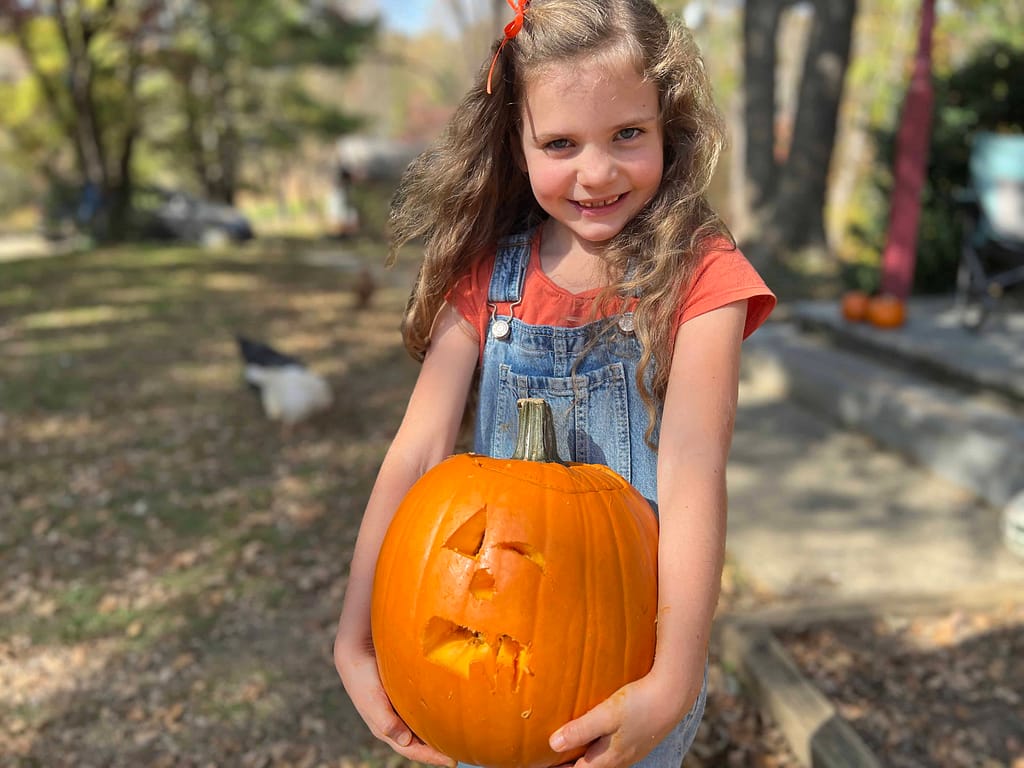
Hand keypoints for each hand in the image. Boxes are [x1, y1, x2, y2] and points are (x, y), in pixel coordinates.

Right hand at [334, 631, 454, 766]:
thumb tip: (404, 741)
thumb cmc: (362, 678)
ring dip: (437, 732)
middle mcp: (394, 722)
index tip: (452, 762)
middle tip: (460, 751)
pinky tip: (446, 710)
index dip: (431, 758)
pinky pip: (421, 708)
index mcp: (386, 729)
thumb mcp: (372, 702)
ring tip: (457, 735)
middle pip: (419, 741)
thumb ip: (387, 723)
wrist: (355, 652)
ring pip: (421, 726)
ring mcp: (399, 708)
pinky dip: (433, 713)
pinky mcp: (404, 693)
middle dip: (438, 749)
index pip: (412, 750)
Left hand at [547, 672, 701, 767]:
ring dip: (583, 756)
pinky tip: (595, 733)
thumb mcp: (606, 714)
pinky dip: (596, 746)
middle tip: (551, 758)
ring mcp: (629, 751)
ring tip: (568, 747)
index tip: (542, 764)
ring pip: (600, 759)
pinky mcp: (636, 739)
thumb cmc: (640, 703)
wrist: (674, 696)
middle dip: (569, 765)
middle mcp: (619, 760)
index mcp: (608, 759)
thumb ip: (580, 729)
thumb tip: (553, 744)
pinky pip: (610, 749)